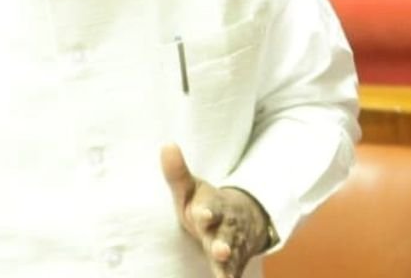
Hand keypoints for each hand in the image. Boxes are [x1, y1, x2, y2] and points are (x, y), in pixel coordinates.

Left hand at [160, 143, 271, 277]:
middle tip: (219, 250)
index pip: (210, 208)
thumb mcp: (192, 188)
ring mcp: (231, 245)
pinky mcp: (234, 261)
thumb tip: (166, 145)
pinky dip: (231, 276)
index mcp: (211, 207)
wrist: (243, 217)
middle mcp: (224, 227)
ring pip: (231, 255)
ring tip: (223, 274)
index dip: (206, 211)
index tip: (202, 214)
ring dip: (227, 264)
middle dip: (222, 243)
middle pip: (224, 236)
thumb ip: (177, 173)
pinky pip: (234, 271)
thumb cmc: (205, 204)